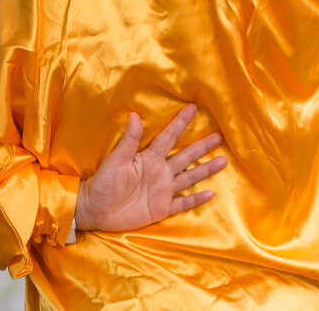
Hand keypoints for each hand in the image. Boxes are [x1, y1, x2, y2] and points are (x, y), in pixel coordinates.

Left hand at [73, 104, 227, 233]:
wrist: (95, 210)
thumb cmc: (103, 182)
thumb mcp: (116, 160)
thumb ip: (129, 140)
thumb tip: (135, 115)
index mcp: (149, 158)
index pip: (169, 137)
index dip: (180, 123)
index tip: (193, 108)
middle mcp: (160, 171)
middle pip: (186, 156)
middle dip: (202, 147)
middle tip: (219, 136)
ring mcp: (163, 190)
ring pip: (189, 177)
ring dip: (205, 170)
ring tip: (223, 161)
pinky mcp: (162, 208)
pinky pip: (183, 203)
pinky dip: (196, 200)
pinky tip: (210, 194)